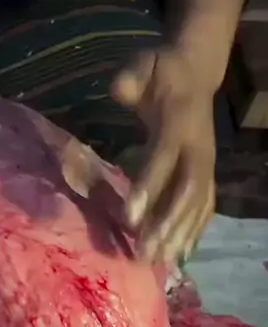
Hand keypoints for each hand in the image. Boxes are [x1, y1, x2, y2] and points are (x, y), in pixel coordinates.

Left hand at [112, 45, 215, 263]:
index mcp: (180, 122)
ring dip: (178, 236)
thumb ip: (131, 78)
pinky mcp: (207, 174)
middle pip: (186, 191)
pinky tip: (180, 256)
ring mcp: (207, 163)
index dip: (148, 187)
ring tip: (158, 263)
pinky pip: (204, 207)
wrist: (196, 73)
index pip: (164, 158)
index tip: (129, 218)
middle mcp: (199, 148)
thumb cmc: (162, 71)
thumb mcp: (144, 63)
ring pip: (197, 205)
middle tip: (144, 254)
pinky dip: (193, 231)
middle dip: (166, 225)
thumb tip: (119, 90)